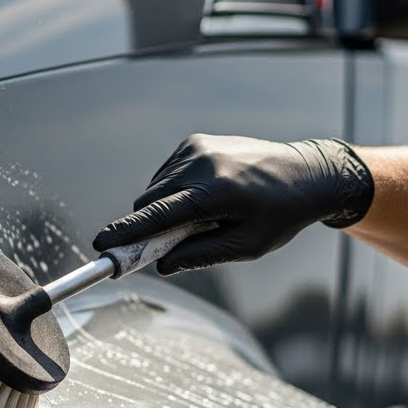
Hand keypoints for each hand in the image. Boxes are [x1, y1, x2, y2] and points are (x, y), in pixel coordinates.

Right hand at [93, 134, 373, 273]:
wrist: (306, 173)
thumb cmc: (280, 215)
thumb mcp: (246, 245)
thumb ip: (201, 255)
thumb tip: (163, 264)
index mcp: (216, 192)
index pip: (158, 215)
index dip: (127, 232)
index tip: (101, 243)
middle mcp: (201, 164)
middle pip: (149, 203)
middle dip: (148, 228)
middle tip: (165, 248)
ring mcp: (197, 148)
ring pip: (155, 189)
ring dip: (164, 210)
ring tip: (204, 219)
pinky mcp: (196, 142)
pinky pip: (166, 175)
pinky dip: (172, 192)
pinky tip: (203, 199)